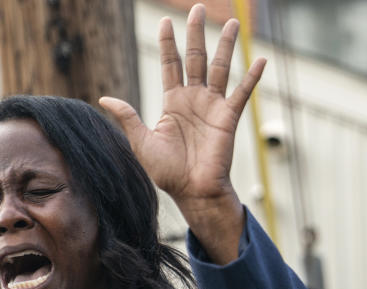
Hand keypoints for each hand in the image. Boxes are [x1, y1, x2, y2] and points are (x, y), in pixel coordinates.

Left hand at [99, 3, 265, 263]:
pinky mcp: (229, 118)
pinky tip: (260, 59)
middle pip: (195, 58)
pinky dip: (252, 77)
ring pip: (220, 68)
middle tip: (199, 8)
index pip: (170, 64)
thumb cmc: (167, 172)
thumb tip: (105, 98)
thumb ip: (128, 117)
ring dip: (225, 45)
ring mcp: (213, 107)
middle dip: (196, 33)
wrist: (193, 192)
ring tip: (231, 22)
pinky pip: (242, 93)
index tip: (166, 21)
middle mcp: (194, 100)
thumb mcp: (141, 142)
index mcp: (172, 103)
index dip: (168, 43)